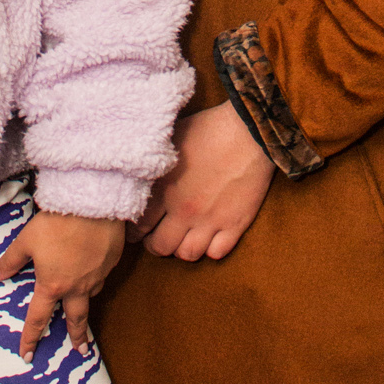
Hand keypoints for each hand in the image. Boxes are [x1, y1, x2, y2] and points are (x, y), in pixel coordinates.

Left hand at [0, 211, 124, 362]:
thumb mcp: (27, 240)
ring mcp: (96, 276)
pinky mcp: (110, 263)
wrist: (93, 204)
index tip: (27, 356)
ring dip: (86, 304)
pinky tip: (93, 270)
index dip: (31, 338)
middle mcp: (76, 287)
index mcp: (52, 285)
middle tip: (80, 351)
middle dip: (77, 337)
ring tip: (84, 307)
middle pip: (76, 319)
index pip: (38, 318)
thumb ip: (10, 261)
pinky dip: (95, 279)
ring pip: (90, 296)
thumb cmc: (56, 223)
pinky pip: (101, 277)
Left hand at [127, 100, 274, 260]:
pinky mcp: (235, 224)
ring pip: (188, 254)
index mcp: (164, 190)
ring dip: (181, 249)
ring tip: (180, 240)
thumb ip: (154, 166)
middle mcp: (184, 211)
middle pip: (161, 246)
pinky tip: (207, 238)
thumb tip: (138, 174)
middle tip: (155, 238)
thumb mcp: (170, 141)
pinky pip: (217, 253)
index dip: (134, 231)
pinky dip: (209, 249)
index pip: (140, 225)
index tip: (134, 231)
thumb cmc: (207, 129)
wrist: (248, 132)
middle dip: (154, 245)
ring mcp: (211, 221)